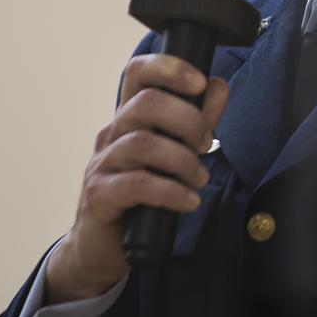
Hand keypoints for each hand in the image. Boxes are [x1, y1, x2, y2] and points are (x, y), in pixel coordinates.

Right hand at [44, 54, 228, 302]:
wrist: (102, 248)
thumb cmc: (140, 197)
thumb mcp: (172, 154)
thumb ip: (196, 120)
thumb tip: (217, 86)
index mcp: (128, 117)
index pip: (138, 72)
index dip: (169, 68)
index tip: (200, 82)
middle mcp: (112, 133)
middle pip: (145, 103)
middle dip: (187, 119)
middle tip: (206, 144)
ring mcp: (102, 163)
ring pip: (142, 143)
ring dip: (182, 160)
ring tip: (200, 179)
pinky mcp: (99, 195)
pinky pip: (136, 184)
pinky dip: (170, 191)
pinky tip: (188, 201)